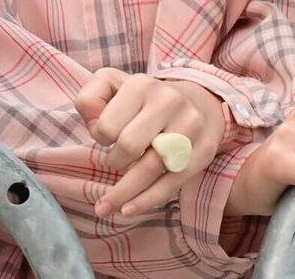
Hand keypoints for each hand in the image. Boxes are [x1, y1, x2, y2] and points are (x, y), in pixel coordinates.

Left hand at [75, 71, 225, 216]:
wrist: (201, 102)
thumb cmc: (145, 101)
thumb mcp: (114, 87)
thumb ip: (90, 98)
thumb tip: (92, 122)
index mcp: (142, 86)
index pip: (106, 126)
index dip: (100, 138)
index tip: (108, 138)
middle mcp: (170, 101)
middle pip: (129, 146)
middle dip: (113, 162)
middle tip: (113, 163)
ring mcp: (191, 126)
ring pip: (152, 168)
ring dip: (123, 193)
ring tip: (104, 208)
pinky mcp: (204, 150)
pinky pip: (172, 182)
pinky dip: (147, 200)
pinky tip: (128, 209)